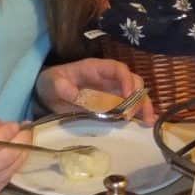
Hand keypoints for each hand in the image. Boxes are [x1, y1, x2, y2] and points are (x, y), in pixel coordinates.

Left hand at [36, 58, 155, 122]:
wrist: (48, 95)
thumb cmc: (52, 83)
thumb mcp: (51, 82)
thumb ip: (61, 86)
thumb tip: (74, 94)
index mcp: (95, 69)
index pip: (118, 68)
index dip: (126, 79)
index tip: (127, 95)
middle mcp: (108, 80)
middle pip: (133, 81)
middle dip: (138, 95)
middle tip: (133, 114)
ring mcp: (112, 93)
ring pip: (136, 96)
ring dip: (143, 107)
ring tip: (146, 122)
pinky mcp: (112, 106)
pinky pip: (129, 109)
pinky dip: (138, 116)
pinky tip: (145, 126)